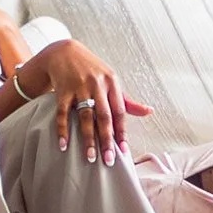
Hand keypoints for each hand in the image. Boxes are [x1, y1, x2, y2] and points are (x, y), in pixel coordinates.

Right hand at [14, 38, 146, 166]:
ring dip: (87, 138)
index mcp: (112, 83)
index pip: (120, 111)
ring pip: (85, 116)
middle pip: (104, 116)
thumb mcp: (111, 81)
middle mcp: (97, 84)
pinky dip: (63, 129)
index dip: (122, 132)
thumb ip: (126, 100)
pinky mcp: (63, 90)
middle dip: (106, 140)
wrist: (65, 52)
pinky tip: (64, 145)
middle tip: (108, 160)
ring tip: (89, 157)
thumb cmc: (92, 70)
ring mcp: (80, 87)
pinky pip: (63, 112)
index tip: (123, 151)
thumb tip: (149, 111)